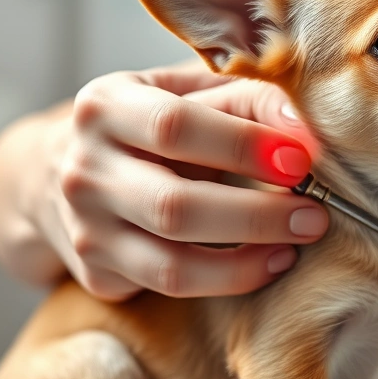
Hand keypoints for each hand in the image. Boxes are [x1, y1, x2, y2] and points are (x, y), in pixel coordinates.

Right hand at [0, 60, 327, 300]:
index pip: (175, 127)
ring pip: (172, 263)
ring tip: (297, 243)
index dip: (243, 145)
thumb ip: (248, 99)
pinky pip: (171, 286)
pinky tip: (268, 261)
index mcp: (104, 106)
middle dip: (256, 214)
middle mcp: (84, 169)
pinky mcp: (97, 272)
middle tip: (314, 214)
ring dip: (248, 260)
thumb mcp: (188, 92)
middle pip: (174, 205)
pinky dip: (229, 279)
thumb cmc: (151, 124)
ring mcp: (85, 227)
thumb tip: (304, 131)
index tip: (302, 158)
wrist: (63, 172)